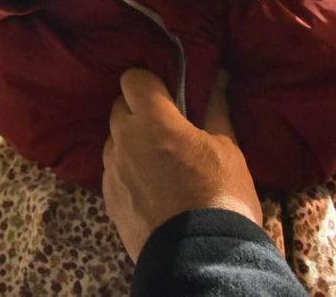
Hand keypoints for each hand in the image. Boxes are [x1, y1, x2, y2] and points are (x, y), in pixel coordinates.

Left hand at [102, 70, 261, 261]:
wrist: (200, 257)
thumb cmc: (220, 196)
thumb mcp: (227, 149)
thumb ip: (215, 109)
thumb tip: (218, 78)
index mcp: (152, 120)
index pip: (133, 78)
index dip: (150, 83)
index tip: (168, 95)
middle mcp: (123, 139)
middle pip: (119, 107)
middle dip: (139, 111)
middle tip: (168, 128)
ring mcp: (112, 171)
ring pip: (113, 140)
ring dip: (130, 142)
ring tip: (159, 161)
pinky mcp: (108, 199)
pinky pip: (112, 171)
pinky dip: (127, 171)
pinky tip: (150, 187)